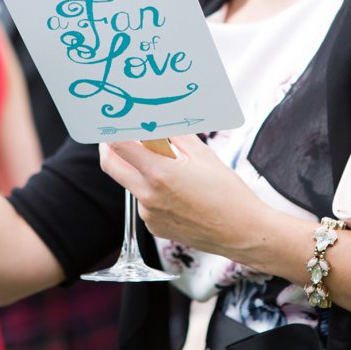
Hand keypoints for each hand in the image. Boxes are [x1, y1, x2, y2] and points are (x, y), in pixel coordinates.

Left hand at [100, 134, 265, 258]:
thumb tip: (154, 118)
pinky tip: (178, 194)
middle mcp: (148, 196)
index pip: (119, 145)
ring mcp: (148, 214)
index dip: (111, 129)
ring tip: (171, 171)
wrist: (241, 231)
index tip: (113, 121)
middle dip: (109, 147)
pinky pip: (144, 202)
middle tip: (115, 136)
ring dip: (139, 171)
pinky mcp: (154, 227)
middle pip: (111, 165)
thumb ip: (172, 133)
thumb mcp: (201, 153)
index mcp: (159, 173)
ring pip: (130, 184)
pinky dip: (152, 192)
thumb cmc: (226, 191)